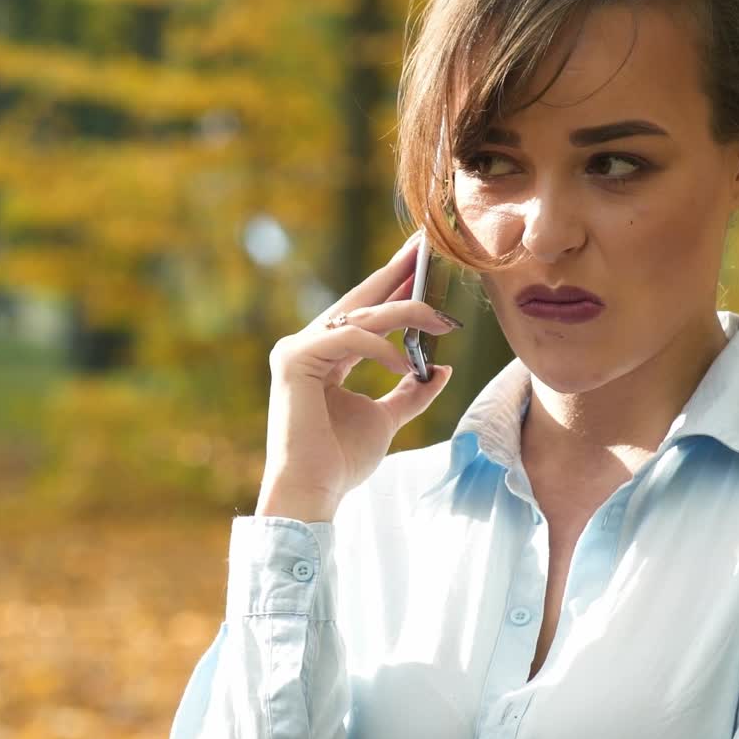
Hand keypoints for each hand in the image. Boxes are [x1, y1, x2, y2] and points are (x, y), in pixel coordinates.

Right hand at [257, 231, 458, 519]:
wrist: (313, 492)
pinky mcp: (294, 359)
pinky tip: (407, 364)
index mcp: (324, 356)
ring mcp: (296, 350)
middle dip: (395, 272)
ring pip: (359, 315)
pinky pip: (348, 337)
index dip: (393, 286)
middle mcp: (306, 346)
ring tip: (444, 322)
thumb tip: (442, 369)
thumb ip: (410, 392)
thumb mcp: (385, 419)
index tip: (423, 263)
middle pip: (358, 300)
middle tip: (425, 246)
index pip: (363, 313)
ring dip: (407, 313)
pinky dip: (382, 348)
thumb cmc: (340, 461)